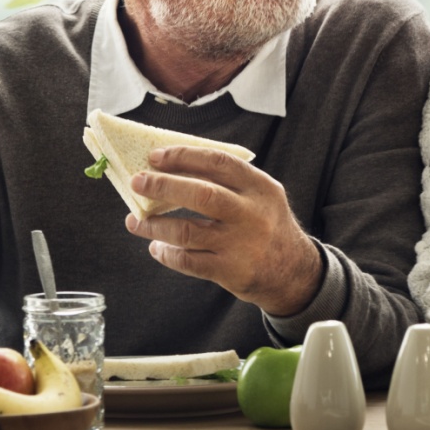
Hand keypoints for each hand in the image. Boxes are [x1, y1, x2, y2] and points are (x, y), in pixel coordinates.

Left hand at [124, 145, 322, 316]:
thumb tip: (174, 168)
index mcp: (260, 187)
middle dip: (163, 186)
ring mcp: (241, 244)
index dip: (184, 157)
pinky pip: (188, 261)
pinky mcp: (231, 271)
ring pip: (187, 231)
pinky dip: (167, 253)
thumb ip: (229, 182)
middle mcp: (252, 213)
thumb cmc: (266, 226)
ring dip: (154, 225)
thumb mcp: (261, 196)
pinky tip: (157, 247)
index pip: (218, 162)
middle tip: (138, 182)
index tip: (156, 156)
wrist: (293, 272)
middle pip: (201, 194)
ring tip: (135, 221)